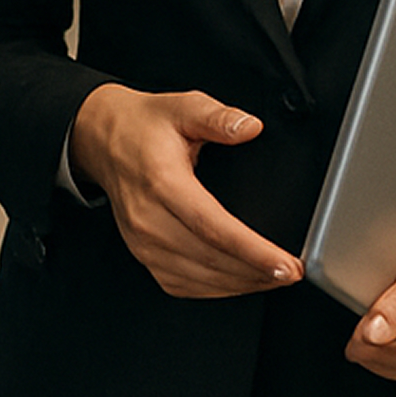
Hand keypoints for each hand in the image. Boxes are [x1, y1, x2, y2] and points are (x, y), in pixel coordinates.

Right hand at [65, 85, 301, 298]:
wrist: (103, 140)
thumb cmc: (143, 127)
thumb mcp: (182, 107)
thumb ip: (218, 117)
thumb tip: (250, 127)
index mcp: (163, 183)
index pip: (214, 228)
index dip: (253, 251)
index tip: (285, 264)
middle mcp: (148, 218)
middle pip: (211, 260)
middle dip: (257, 272)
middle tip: (292, 272)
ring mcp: (143, 242)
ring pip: (199, 279)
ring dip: (241, 284)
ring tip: (273, 277)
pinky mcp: (143, 255)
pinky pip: (183, 285)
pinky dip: (216, 289)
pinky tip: (239, 280)